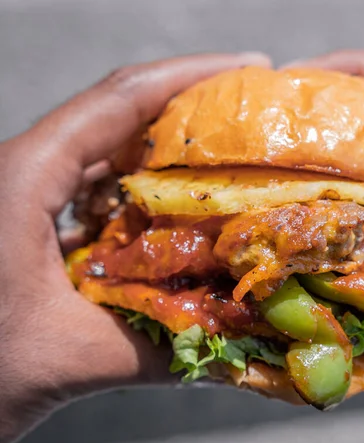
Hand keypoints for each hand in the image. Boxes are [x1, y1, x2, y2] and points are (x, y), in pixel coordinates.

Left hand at [0, 52, 270, 442]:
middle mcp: (20, 172)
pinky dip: (138, 188)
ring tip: (224, 155)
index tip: (250, 69)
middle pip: (117, 116)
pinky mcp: (25, 218)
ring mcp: (20, 192)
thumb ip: (160, 353)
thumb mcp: (72, 361)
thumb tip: (237, 356)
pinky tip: (173, 206)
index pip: (119, 101)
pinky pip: (92, 185)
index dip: (190, 76)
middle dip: (187, 108)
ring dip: (164, 149)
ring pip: (104, 150)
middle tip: (250, 111)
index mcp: (22, 178)